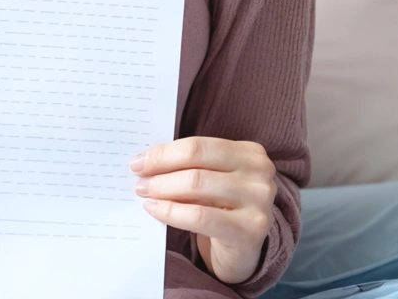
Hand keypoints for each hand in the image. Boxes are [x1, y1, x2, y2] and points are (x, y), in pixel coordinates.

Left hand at [130, 136, 276, 285]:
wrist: (244, 252)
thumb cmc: (222, 207)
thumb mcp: (213, 179)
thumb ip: (190, 165)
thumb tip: (146, 159)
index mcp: (250, 152)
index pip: (197, 145)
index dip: (164, 152)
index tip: (139, 160)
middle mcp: (260, 172)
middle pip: (196, 161)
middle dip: (160, 168)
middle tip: (137, 178)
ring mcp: (259, 201)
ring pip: (196, 185)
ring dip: (162, 189)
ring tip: (144, 193)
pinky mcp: (250, 230)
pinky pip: (200, 216)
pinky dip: (171, 212)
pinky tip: (155, 210)